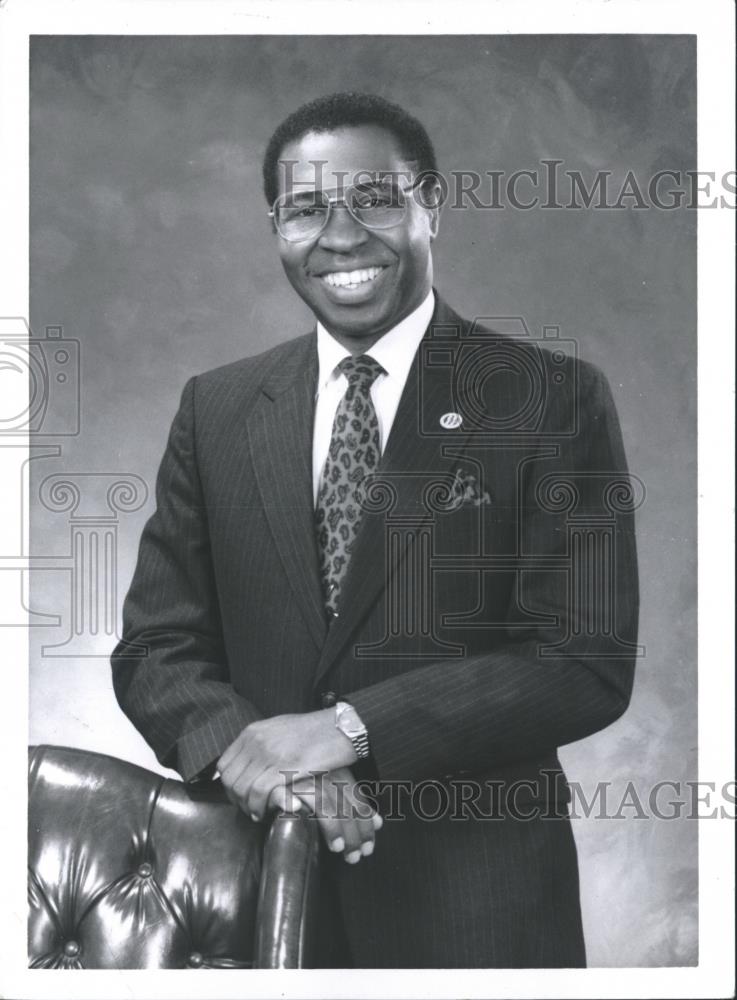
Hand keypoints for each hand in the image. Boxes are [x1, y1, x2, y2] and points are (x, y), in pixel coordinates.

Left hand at [217, 710, 356, 820]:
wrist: (342, 727)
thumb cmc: (316, 730)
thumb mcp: (281, 729)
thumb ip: (262, 744)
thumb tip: (249, 764)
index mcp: (254, 731)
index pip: (224, 765)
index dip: (229, 786)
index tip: (240, 797)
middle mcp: (256, 741)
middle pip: (230, 779)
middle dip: (236, 800)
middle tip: (249, 809)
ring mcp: (269, 753)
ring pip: (241, 788)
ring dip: (247, 806)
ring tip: (258, 813)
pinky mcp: (283, 767)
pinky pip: (258, 793)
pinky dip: (258, 807)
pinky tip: (267, 812)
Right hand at [269, 766, 382, 863]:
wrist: (269, 759)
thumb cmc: (305, 781)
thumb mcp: (333, 789)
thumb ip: (353, 805)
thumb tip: (378, 823)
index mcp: (335, 770)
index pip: (356, 797)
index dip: (364, 824)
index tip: (369, 848)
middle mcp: (319, 772)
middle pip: (342, 803)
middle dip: (352, 833)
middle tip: (355, 856)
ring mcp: (297, 776)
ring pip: (320, 800)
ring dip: (330, 825)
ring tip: (338, 848)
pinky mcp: (273, 781)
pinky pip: (283, 791)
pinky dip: (289, 801)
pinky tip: (296, 810)